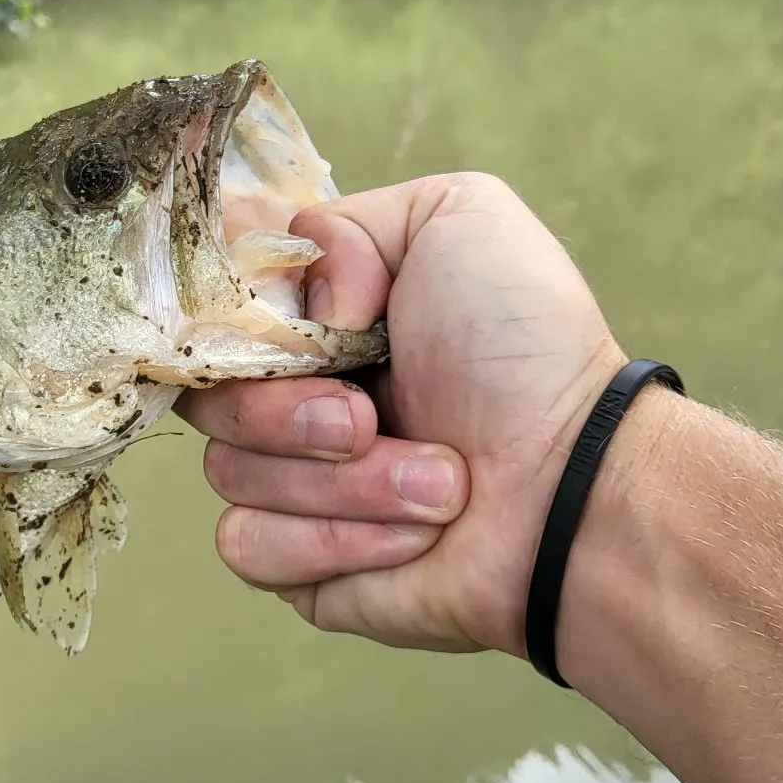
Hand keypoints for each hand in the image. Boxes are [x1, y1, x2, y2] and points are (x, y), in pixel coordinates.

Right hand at [176, 173, 625, 657]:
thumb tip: (300, 309)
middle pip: (208, 392)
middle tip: (370, 416)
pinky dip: (333, 539)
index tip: (307, 331)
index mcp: (318, 319)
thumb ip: (345, 223)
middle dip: (290, 408)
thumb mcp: (457, 216)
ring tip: (440, 482)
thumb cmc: (526, 349)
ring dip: (344, 480)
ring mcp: (293, 481)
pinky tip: (409, 536)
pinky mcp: (298, 566)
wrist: (574, 488)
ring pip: (228, 470)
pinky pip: (250, 543)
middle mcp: (294, 394)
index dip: (237, 317)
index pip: (213, 306)